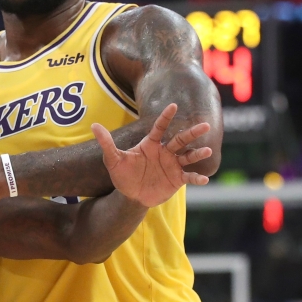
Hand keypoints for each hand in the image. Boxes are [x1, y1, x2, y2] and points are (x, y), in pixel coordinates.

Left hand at [92, 103, 211, 207]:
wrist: (130, 195)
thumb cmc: (122, 175)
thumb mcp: (113, 160)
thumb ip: (106, 143)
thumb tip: (94, 125)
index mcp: (151, 144)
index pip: (160, 128)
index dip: (166, 117)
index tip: (173, 105)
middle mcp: (165, 152)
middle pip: (180, 140)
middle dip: (192, 133)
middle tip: (205, 125)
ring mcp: (173, 165)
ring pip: (188, 157)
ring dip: (198, 153)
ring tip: (207, 151)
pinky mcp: (177, 179)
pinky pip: (189, 177)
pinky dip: (197, 178)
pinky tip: (204, 179)